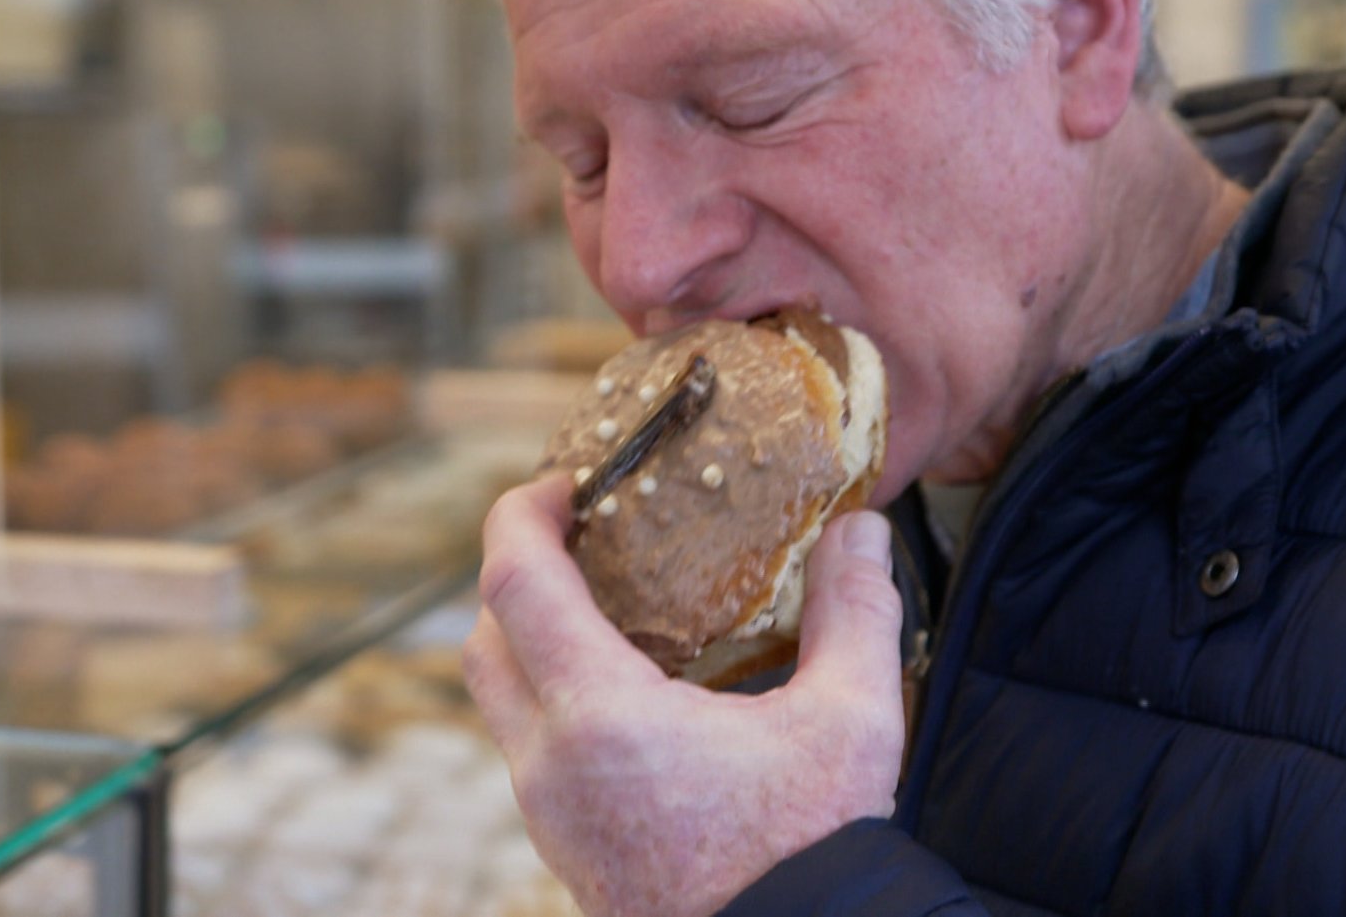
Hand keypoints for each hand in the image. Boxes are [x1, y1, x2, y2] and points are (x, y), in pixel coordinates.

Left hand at [465, 474, 906, 916]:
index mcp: (601, 719)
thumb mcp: (851, 726)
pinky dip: (553, 695)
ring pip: (501, 700)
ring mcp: (550, 817)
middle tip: (577, 535)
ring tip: (605, 604)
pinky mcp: (567, 849)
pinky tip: (629, 688)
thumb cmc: (811, 861)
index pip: (513, 583)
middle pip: (484, 639)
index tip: (560, 484)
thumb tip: (861, 531)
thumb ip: (855, 616)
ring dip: (531, 638)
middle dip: (516, 572)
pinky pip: (530, 748)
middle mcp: (551, 767)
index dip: (519, 515)